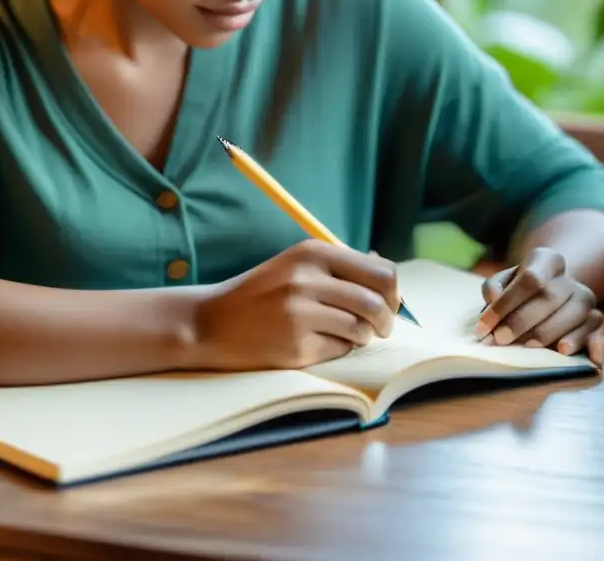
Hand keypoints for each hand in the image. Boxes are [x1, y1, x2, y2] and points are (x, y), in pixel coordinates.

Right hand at [192, 239, 399, 370]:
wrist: (210, 322)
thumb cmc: (262, 293)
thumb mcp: (297, 265)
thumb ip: (341, 266)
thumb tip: (386, 273)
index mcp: (312, 253)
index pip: (380, 272)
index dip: (393, 292)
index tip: (390, 303)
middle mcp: (307, 279)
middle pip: (376, 303)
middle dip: (386, 320)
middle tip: (380, 328)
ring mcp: (300, 314)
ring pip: (361, 330)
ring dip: (361, 337)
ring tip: (344, 334)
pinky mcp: (295, 346)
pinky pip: (339, 350)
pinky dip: (338, 350)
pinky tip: (317, 343)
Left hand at [474, 247, 603, 363]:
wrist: (550, 291)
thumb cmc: (519, 290)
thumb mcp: (503, 282)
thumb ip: (494, 287)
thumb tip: (493, 299)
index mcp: (547, 260)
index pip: (530, 278)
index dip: (506, 303)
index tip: (484, 326)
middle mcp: (570, 278)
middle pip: (549, 298)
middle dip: (521, 321)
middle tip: (500, 340)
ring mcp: (585, 299)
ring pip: (573, 315)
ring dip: (548, 334)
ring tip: (528, 347)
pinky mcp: (595, 321)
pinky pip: (596, 332)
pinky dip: (588, 343)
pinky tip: (569, 352)